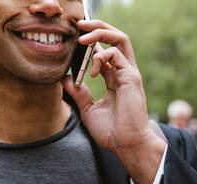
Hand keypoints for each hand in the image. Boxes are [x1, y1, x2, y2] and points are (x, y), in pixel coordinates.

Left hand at [62, 20, 165, 183]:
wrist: (126, 145)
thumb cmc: (111, 132)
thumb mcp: (88, 109)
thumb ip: (78, 92)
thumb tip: (65, 78)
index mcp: (114, 78)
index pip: (104, 51)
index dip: (90, 42)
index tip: (73, 40)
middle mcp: (123, 72)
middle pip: (115, 38)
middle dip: (98, 27)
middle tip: (79, 25)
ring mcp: (129, 73)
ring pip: (120, 39)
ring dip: (100, 33)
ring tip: (83, 38)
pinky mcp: (131, 77)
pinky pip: (117, 54)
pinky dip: (101, 56)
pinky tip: (91, 70)